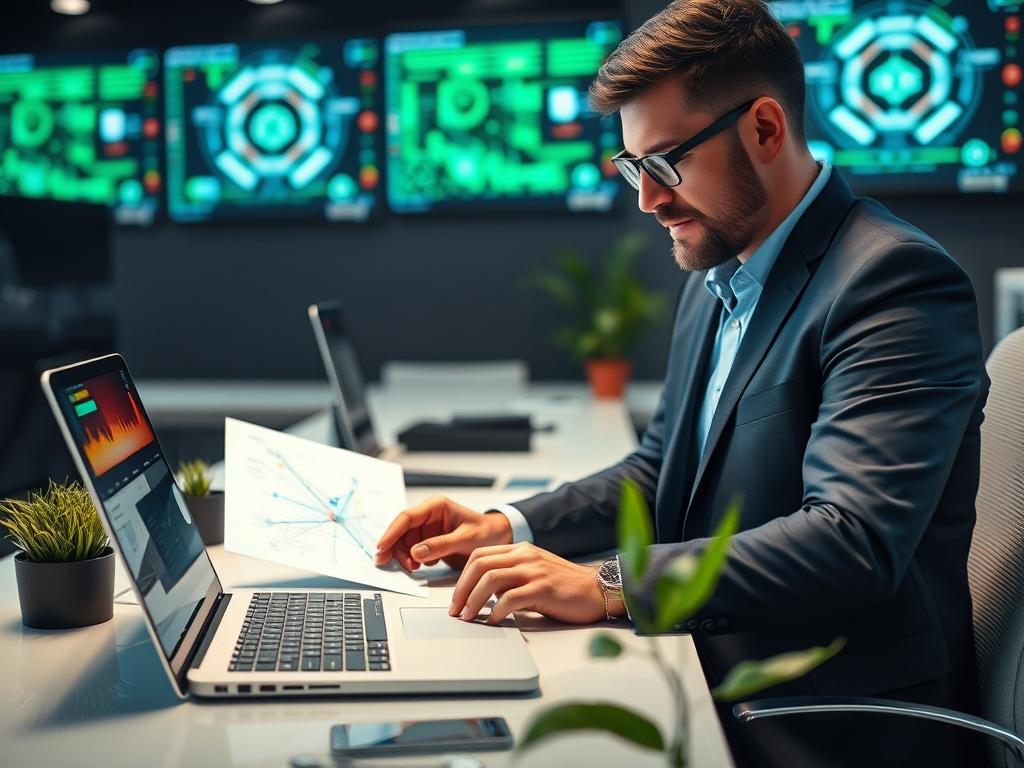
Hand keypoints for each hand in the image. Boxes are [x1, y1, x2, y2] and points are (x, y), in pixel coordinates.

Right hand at [374, 495, 512, 570]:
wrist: (499, 538)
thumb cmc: (487, 532)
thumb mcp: (466, 539)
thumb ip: (441, 545)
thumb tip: (417, 552)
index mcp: (436, 506)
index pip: (406, 518)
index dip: (391, 533)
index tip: (382, 548)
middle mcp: (428, 516)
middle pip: (401, 532)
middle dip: (398, 550)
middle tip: (405, 567)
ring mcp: (427, 529)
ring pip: (404, 543)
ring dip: (405, 557)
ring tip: (415, 568)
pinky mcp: (429, 541)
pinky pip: (412, 550)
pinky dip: (412, 560)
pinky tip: (421, 566)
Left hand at [449, 542, 608, 624]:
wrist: (598, 590)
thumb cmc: (566, 586)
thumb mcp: (535, 571)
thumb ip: (511, 576)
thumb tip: (486, 593)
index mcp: (520, 550)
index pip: (479, 555)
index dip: (462, 577)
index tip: (456, 597)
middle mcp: (525, 556)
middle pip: (480, 565)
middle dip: (461, 589)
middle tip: (456, 610)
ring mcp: (534, 571)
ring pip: (490, 580)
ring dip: (473, 600)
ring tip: (469, 617)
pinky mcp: (543, 588)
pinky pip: (510, 599)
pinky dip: (495, 611)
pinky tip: (492, 621)